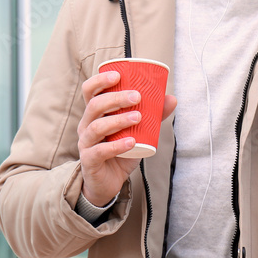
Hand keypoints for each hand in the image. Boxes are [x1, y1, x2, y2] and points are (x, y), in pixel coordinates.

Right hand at [77, 70, 177, 206]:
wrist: (108, 182)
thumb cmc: (120, 150)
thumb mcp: (137, 131)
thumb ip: (152, 116)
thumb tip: (171, 99)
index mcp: (94, 113)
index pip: (89, 91)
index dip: (100, 81)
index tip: (118, 75)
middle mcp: (86, 125)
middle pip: (94, 106)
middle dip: (116, 98)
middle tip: (137, 96)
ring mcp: (86, 143)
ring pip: (97, 127)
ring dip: (118, 120)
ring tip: (138, 117)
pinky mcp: (90, 161)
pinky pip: (100, 151)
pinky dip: (117, 146)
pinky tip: (131, 141)